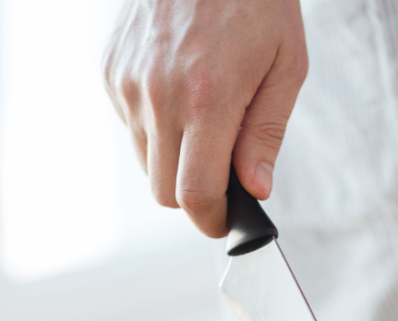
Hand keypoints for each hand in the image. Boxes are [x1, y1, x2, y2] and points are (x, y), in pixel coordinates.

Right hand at [103, 0, 307, 236]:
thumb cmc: (257, 0)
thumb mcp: (286, 64)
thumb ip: (266, 134)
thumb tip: (255, 190)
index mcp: (209, 97)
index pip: (195, 194)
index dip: (211, 220)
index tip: (224, 222)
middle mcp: (159, 94)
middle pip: (164, 191)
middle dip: (194, 196)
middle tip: (223, 175)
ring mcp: (128, 82)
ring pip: (145, 161)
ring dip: (174, 159)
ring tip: (205, 118)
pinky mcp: (110, 69)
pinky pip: (130, 124)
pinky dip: (155, 125)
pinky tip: (180, 89)